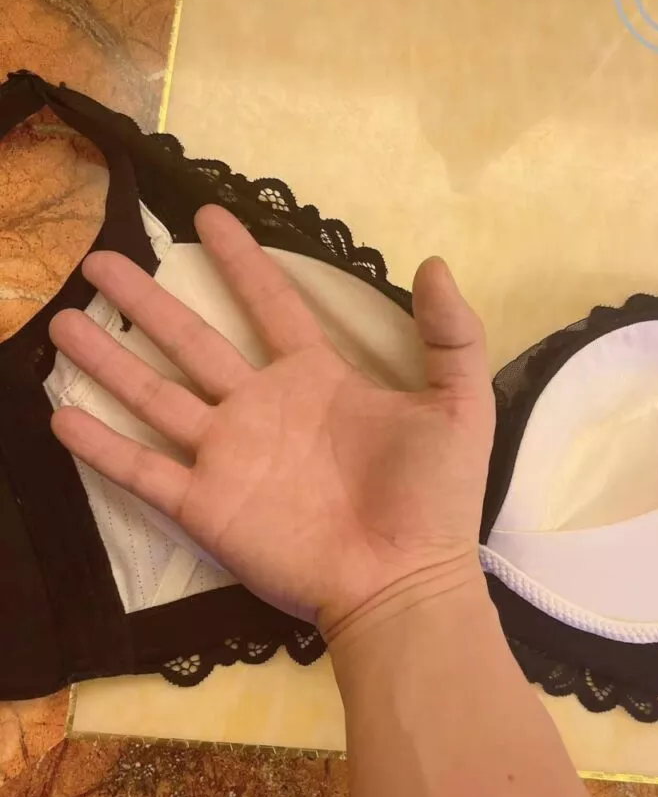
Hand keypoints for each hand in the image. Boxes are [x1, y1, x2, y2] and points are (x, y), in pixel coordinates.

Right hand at [49, 206, 494, 633]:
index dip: (241, 260)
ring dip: (110, 360)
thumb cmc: (433, 495)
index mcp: (316, 379)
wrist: (404, 581)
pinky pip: (143, 470)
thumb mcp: (458, 403)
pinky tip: (60, 414)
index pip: (270, 304)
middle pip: (192, 339)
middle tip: (103, 259)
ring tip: (61, 320)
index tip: (208, 215)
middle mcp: (261, 408)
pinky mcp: (206, 504)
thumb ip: (449, 333)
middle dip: (148, 299)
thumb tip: (433, 261)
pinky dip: (101, 445)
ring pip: (154, 395)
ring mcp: (228, 455)